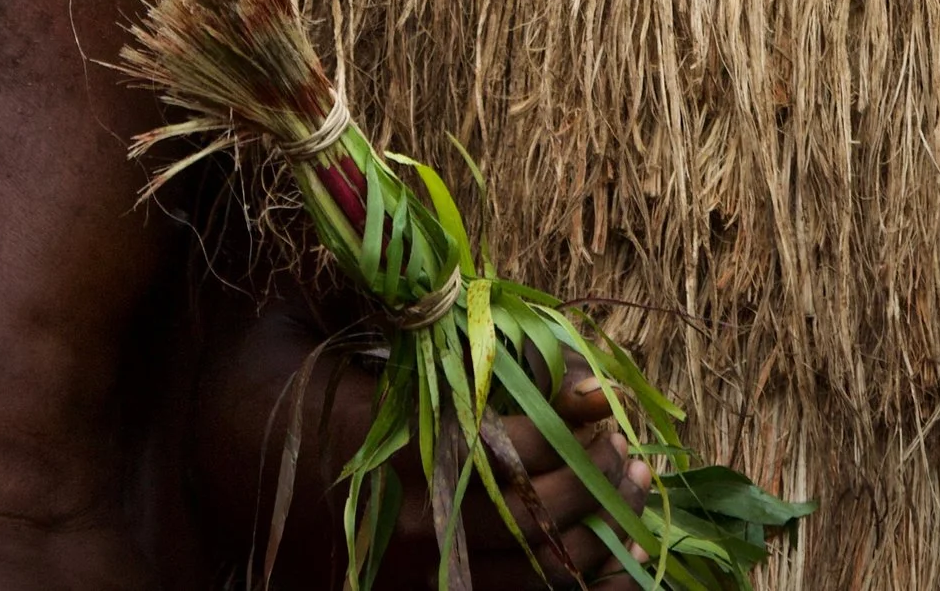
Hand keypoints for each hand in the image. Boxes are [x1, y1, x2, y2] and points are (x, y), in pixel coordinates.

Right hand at [392, 366, 653, 588]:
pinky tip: (621, 556)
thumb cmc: (373, 403)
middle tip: (627, 456)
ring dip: (605, 534)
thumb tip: (598, 394)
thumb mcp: (425, 369)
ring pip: (542, 573)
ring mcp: (432, 574)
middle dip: (598, 485)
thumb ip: (507, 371)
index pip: (511, 448)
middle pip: (533, 517)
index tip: (609, 411)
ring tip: (631, 492)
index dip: (571, 428)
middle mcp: (420, 521)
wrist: (308, 467)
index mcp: (412, 452)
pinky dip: (590, 584)